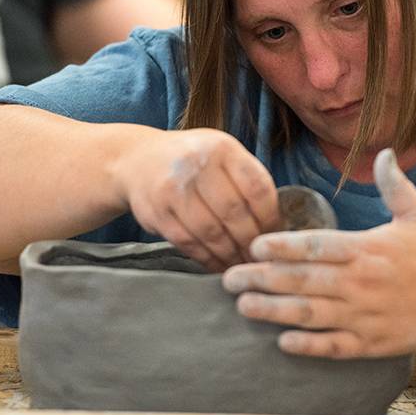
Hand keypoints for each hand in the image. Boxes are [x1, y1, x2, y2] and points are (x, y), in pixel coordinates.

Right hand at [114, 128, 278, 270]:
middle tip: (261, 259)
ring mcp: (173, 189)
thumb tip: (278, 226)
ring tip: (242, 266)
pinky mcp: (156, 212)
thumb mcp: (222, 154)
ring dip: (231, 255)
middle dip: (251, 242)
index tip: (276, 236)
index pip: (257, 188)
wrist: (137, 160)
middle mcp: (196, 164)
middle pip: (235, 214)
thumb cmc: (193, 161)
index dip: (270, 218)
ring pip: (211, 233)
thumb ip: (247, 180)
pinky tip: (219, 264)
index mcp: (222, 148)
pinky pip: (188, 243)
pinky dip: (207, 259)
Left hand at [221, 149, 415, 357]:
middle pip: (302, 281)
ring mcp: (365, 315)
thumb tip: (385, 151)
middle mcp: (362, 282)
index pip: (315, 246)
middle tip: (227, 279)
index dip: (281, 246)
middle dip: (261, 279)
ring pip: (310, 314)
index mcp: (368, 249)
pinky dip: (307, 345)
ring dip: (273, 312)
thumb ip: (395, 185)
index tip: (253, 246)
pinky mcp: (372, 343)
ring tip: (243, 306)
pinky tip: (281, 341)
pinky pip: (333, 346)